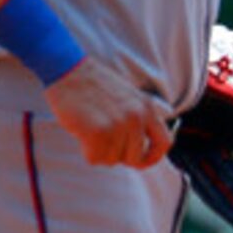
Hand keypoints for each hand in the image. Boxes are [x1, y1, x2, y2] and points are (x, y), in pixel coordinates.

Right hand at [45, 57, 174, 168]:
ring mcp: (118, 125)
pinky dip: (87, 152)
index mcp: (147, 108)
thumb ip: (140, 119)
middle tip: (104, 142)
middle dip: (119, 155)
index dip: (153, 157)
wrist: (68, 70)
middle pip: (135, 158)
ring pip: (113, 160)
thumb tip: (143, 150)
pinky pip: (95, 158)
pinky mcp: (98, 132)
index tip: (141, 161)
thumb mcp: (129, 97)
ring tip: (91, 132)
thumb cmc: (94, 86)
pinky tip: (83, 136)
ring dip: (100, 152)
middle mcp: (136, 117)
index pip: (164, 143)